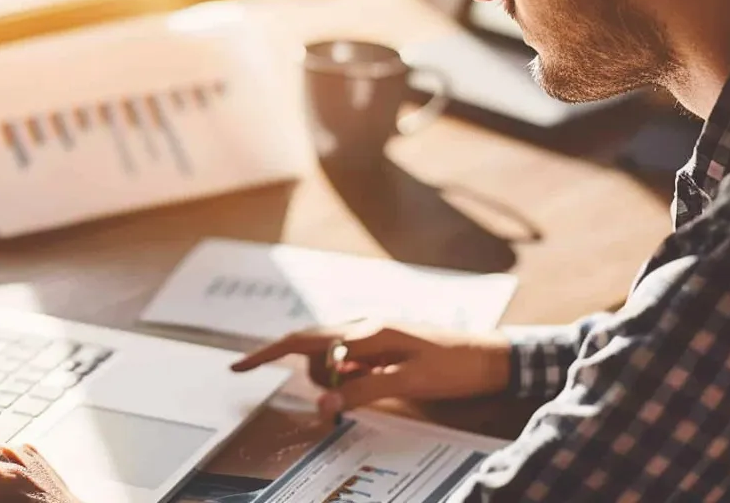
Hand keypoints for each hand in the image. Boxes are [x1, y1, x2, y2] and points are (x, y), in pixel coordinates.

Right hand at [231, 323, 510, 420]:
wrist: (492, 356)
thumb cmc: (453, 368)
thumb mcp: (408, 384)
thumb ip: (361, 393)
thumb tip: (321, 406)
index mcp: (365, 330)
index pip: (303, 340)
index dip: (266, 353)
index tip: (237, 368)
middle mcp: (363, 325)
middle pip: (313, 352)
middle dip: (318, 379)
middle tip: (346, 400)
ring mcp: (372, 332)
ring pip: (331, 359)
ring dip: (338, 379)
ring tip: (376, 389)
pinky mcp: (382, 342)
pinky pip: (351, 361)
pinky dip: (352, 377)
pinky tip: (379, 384)